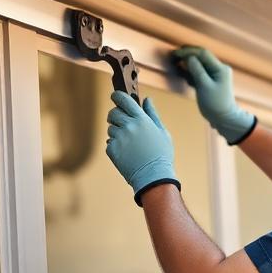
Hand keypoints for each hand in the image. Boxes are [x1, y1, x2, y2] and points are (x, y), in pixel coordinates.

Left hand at [106, 91, 180, 205]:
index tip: (115, 96)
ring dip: (117, 133)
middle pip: (113, 113)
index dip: (117, 96)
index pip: (124, 99)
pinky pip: (109, 143)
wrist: (153, 177)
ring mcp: (119, 138)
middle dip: (116, 115)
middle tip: (122, 122)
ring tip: (130, 144)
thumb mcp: (162, 132)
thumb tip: (147, 99)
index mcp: (141, 119)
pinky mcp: (112, 150)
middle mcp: (128, 126)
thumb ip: (152, 114)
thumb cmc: (161, 154)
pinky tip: (127, 153)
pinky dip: (115, 146)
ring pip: (111, 129)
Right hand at [171, 46, 255, 144]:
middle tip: (173, 55)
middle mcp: (218, 68)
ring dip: (187, 62)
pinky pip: (199, 72)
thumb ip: (197, 70)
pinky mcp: (210, 81)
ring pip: (199, 64)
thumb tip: (189, 57)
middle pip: (201, 57)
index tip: (176, 53)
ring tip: (175, 62)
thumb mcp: (204, 86)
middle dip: (187, 55)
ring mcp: (215, 74)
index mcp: (220, 68)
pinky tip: (182, 71)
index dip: (188, 51)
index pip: (203, 53)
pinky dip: (190, 71)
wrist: (223, 119)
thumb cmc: (215, 104)